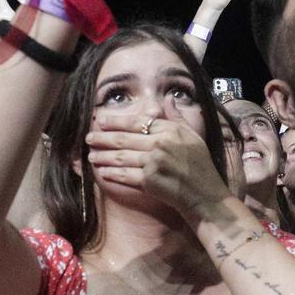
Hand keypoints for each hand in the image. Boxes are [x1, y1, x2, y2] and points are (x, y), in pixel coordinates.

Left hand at [85, 118, 232, 222]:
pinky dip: (111, 173)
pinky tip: (102, 171)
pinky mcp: (149, 181)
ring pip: (121, 157)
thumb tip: (168, 99)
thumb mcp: (193, 136)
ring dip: (103, 156)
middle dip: (102, 138)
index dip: (116, 121)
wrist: (206, 195)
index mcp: (170, 130)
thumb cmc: (201, 166)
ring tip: (90, 155)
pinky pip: (124, 175)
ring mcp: (153, 162)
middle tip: (88, 138)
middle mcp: (160, 144)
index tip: (101, 121)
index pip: (137, 122)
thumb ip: (178, 117)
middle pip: (124, 139)